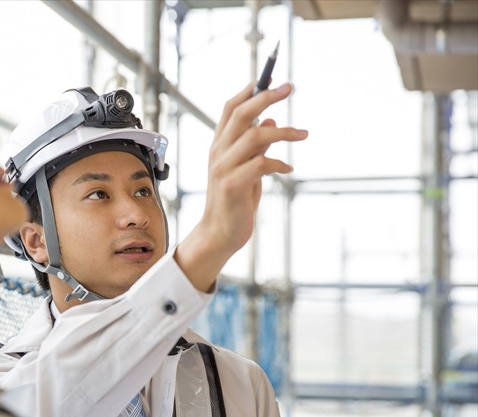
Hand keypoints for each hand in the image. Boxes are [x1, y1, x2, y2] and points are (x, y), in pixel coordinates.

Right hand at [174, 81, 307, 291]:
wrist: (221, 233)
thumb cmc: (235, 201)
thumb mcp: (246, 169)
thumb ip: (255, 146)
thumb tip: (269, 121)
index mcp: (219, 146)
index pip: (230, 109)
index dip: (249, 90)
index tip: (270, 78)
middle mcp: (218, 153)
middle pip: (240, 114)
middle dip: (266, 97)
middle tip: (290, 88)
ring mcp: (223, 168)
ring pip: (254, 135)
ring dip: (283, 131)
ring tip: (303, 133)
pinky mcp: (233, 185)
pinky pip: (261, 164)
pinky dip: (279, 163)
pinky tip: (289, 168)